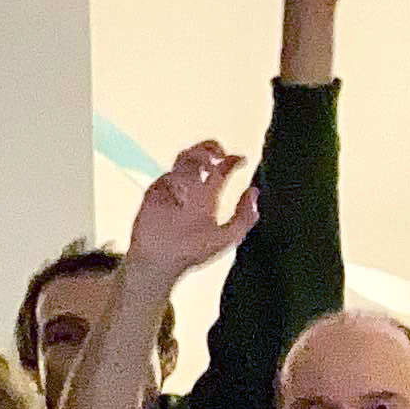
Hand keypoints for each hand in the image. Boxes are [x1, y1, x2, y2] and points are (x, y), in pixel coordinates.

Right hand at [123, 139, 258, 278]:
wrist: (160, 261)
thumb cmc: (192, 253)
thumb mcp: (227, 237)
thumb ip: (244, 217)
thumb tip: (254, 192)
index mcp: (208, 197)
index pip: (222, 170)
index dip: (232, 160)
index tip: (242, 160)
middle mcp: (191, 190)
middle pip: (201, 156)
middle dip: (210, 147)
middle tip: (218, 153)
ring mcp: (172, 189)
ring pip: (184, 159)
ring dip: (196, 157)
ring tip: (205, 167)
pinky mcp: (155, 192)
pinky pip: (167, 177)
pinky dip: (178, 182)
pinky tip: (183, 197)